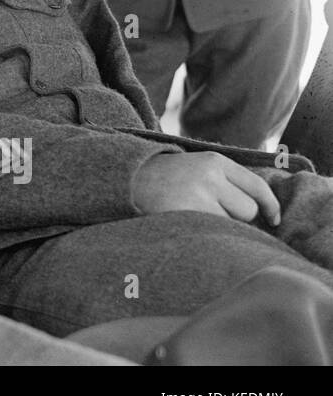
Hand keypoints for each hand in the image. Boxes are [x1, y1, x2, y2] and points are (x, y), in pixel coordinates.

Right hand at [132, 151, 280, 226]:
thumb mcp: (195, 166)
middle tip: (205, 210)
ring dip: (218, 226)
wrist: (122, 177)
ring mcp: (197, 195)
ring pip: (230, 224)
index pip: (257, 186)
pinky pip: (211, 233)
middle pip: (247, 210)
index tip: (273, 219)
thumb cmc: (163, 178)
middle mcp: (210, 175)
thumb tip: (261, 210)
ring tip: (192, 216)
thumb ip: (224, 180)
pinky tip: (186, 225)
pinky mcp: (185, 214)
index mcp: (214, 161)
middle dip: (233, 216)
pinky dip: (204, 234)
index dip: (269, 206)